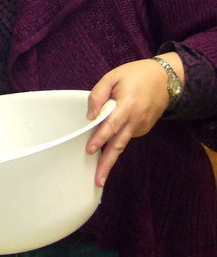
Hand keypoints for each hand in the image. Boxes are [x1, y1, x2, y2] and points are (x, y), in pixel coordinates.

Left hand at [86, 57, 173, 186]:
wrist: (165, 79)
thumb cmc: (135, 75)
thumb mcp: (113, 77)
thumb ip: (98, 94)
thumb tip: (90, 115)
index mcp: (127, 106)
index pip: (111, 125)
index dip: (100, 138)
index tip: (90, 150)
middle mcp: (136, 120)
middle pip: (118, 145)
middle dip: (107, 164)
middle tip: (98, 181)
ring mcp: (141, 126)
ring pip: (122, 144)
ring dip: (111, 159)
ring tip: (100, 175)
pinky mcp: (143, 128)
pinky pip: (126, 137)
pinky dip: (116, 144)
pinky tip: (106, 149)